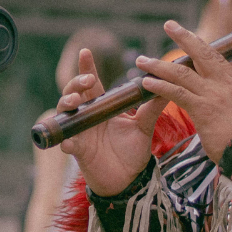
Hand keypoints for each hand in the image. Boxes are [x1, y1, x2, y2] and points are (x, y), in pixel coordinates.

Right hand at [57, 49, 167, 195]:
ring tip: (75, 101)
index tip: (86, 51)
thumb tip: (167, 85)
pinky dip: (65, 141)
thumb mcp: (144, 126)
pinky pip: (67, 143)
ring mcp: (80, 132)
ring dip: (66, 104)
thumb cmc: (133, 152)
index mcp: (102, 107)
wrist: (129, 180)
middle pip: (73, 93)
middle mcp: (87, 116)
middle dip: (76, 83)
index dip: (86, 67)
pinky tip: (69, 141)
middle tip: (88, 81)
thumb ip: (152, 107)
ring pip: (64, 113)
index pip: (92, 83)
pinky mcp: (78, 151)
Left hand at [136, 21, 231, 163]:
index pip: (216, 57)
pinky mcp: (202, 109)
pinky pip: (176, 93)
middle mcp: (226, 84)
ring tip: (141, 61)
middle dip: (183, 37)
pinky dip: (159, 86)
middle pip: (201, 53)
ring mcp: (213, 95)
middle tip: (168, 25)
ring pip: (182, 72)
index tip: (187, 35)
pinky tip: (145, 83)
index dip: (200, 45)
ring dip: (158, 65)